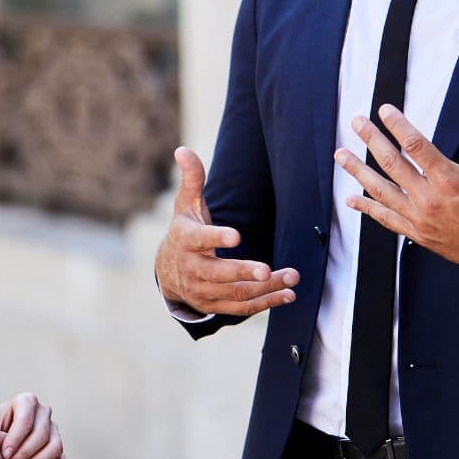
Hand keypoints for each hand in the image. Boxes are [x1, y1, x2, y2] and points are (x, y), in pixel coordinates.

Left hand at [0, 393, 68, 458]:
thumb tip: (0, 452)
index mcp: (27, 401)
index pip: (26, 420)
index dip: (16, 439)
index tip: (4, 455)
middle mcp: (43, 412)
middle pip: (41, 435)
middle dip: (25, 454)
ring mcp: (52, 429)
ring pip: (55, 447)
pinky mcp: (56, 446)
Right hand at [154, 146, 297, 315]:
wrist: (167, 272)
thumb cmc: (185, 231)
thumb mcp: (185, 206)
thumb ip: (192, 180)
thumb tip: (183, 149)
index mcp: (186, 241)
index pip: (199, 240)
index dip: (217, 238)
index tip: (236, 236)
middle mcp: (192, 269)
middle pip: (219, 273)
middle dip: (245, 271)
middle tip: (269, 269)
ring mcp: (203, 290)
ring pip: (235, 293)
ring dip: (265, 288)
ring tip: (291, 278)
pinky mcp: (214, 306)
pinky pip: (241, 308)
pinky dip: (266, 303)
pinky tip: (287, 294)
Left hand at [334, 99, 458, 293]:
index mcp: (451, 179)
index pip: (416, 145)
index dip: (398, 125)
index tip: (383, 110)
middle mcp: (430, 199)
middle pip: (392, 164)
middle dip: (371, 140)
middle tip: (356, 122)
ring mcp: (420, 218)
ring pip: (381, 191)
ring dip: (358, 171)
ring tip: (340, 155)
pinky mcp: (417, 233)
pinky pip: (385, 219)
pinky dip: (367, 208)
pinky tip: (350, 198)